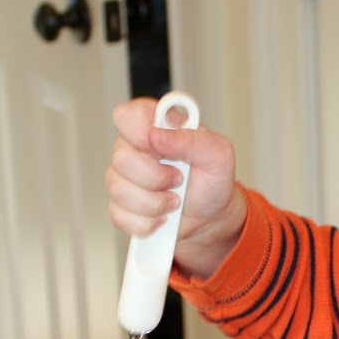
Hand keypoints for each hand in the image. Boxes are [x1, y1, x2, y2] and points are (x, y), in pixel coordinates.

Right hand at [107, 97, 245, 277]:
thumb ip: (193, 139)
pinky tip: (162, 216)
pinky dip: (148, 222)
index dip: (139, 133)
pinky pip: (120, 217)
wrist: (210, 216)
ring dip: (155, 203)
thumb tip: (158, 135)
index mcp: (154, 126)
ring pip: (119, 190)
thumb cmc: (211, 181)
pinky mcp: (119, 207)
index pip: (126, 115)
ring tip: (174, 200)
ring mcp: (122, 178)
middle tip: (178, 179)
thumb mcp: (219, 155)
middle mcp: (133, 148)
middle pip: (121, 158)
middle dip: (156, 177)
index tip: (160, 148)